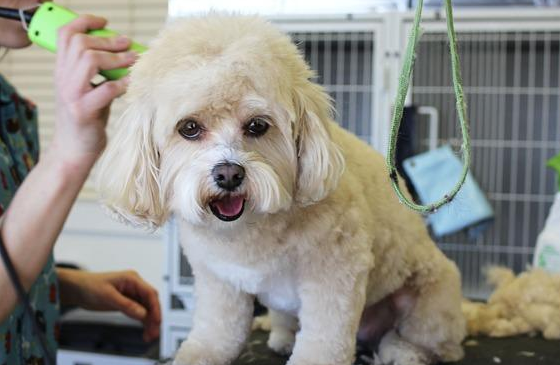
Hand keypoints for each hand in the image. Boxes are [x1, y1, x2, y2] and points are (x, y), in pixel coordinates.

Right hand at [50, 14, 136, 170]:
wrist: (72, 151)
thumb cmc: (85, 121)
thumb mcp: (86, 91)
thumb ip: (96, 73)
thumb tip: (123, 54)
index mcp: (61, 71)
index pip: (66, 35)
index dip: (85, 22)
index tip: (104, 22)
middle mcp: (63, 80)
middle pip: (80, 44)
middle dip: (108, 40)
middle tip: (127, 44)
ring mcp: (72, 95)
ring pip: (90, 60)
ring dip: (116, 58)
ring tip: (133, 61)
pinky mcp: (84, 112)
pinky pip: (106, 89)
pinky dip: (123, 84)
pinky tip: (133, 84)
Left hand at [57, 268, 160, 341]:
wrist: (77, 289)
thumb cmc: (90, 286)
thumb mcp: (108, 296)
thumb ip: (127, 305)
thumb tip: (142, 313)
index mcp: (132, 279)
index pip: (150, 293)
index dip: (155, 307)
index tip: (157, 320)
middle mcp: (134, 286)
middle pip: (150, 302)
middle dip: (154, 317)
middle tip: (154, 331)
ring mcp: (131, 294)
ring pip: (146, 309)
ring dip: (149, 321)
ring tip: (149, 335)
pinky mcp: (127, 302)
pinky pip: (139, 312)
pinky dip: (142, 321)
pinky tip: (144, 330)